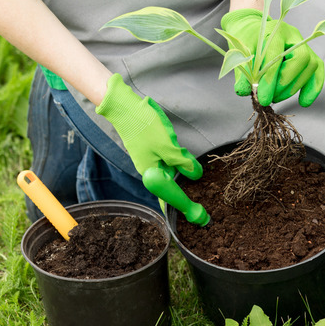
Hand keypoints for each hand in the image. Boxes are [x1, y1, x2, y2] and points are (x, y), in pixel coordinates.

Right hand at [96, 74, 208, 224]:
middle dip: (184, 187)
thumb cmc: (144, 126)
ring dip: (181, 167)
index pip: (172, 195)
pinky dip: (176, 158)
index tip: (200, 218)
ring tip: (180, 156)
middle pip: (172, 185)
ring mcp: (150, 160)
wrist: (124, 107)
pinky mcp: (152, 150)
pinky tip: (178, 149)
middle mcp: (150, 170)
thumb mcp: (167, 145)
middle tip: (199, 203)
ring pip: (171, 171)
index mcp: (151, 174)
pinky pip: (168, 159)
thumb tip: (195, 175)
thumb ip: (182, 162)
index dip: (187, 206)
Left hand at [221, 8, 324, 106]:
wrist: (254, 30)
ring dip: (293, 88)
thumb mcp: (239, 54)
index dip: (270, 80)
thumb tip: (245, 91)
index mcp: (274, 31)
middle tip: (270, 97)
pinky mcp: (311, 57)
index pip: (277, 56)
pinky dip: (312, 89)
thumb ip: (243, 73)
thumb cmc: (247, 41)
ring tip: (276, 97)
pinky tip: (304, 101)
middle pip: (300, 59)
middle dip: (285, 84)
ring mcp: (305, 46)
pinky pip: (318, 73)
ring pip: (310, 67)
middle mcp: (294, 36)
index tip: (263, 98)